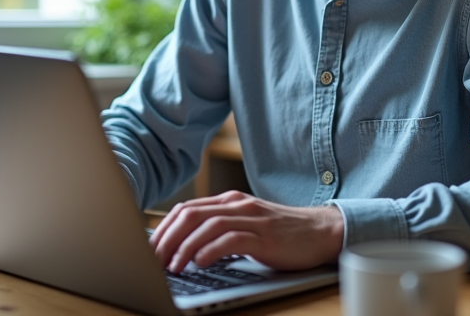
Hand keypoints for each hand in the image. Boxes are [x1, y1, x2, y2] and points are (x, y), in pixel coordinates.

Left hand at [149, 191, 343, 271]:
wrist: (321, 231)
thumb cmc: (281, 233)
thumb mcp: (246, 225)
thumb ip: (220, 230)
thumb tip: (183, 248)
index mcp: (230, 201)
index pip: (186, 209)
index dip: (163, 229)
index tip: (148, 250)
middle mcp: (238, 205)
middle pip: (191, 214)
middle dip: (166, 238)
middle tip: (152, 260)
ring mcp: (252, 219)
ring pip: (207, 225)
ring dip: (184, 247)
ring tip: (171, 267)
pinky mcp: (265, 236)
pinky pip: (231, 239)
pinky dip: (211, 250)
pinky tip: (200, 262)